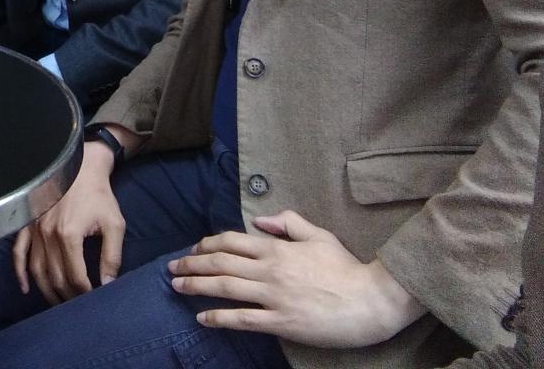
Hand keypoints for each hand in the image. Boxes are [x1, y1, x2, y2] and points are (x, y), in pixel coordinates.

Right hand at [11, 140, 125, 304]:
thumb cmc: (99, 195)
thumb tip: (107, 285)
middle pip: (55, 277)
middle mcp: (47, 234)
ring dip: (46, 291)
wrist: (80, 167)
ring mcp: (34, 230)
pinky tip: (25, 287)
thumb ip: (112, 256)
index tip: (93, 299)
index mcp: (69, 234)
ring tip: (57, 304)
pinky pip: (18, 252)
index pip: (75, 276)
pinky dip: (19, 272)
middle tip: (78, 306)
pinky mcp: (27, 224)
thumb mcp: (114, 224)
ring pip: (36, 270)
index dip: (85, 292)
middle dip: (68, 296)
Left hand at [167, 210, 426, 346]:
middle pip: (221, 263)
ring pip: (225, 288)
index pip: (232, 241)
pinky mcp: (281, 322)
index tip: (193, 250)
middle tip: (172, 270)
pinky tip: (202, 318)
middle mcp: (270, 270)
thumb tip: (260, 220)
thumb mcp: (319, 235)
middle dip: (192, 265)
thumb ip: (288, 223)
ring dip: (197, 287)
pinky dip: (219, 317)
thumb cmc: (346, 268)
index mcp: (277, 248)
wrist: (371, 301)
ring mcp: (274, 297)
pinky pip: (242, 319)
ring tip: (176, 288)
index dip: (208, 244)